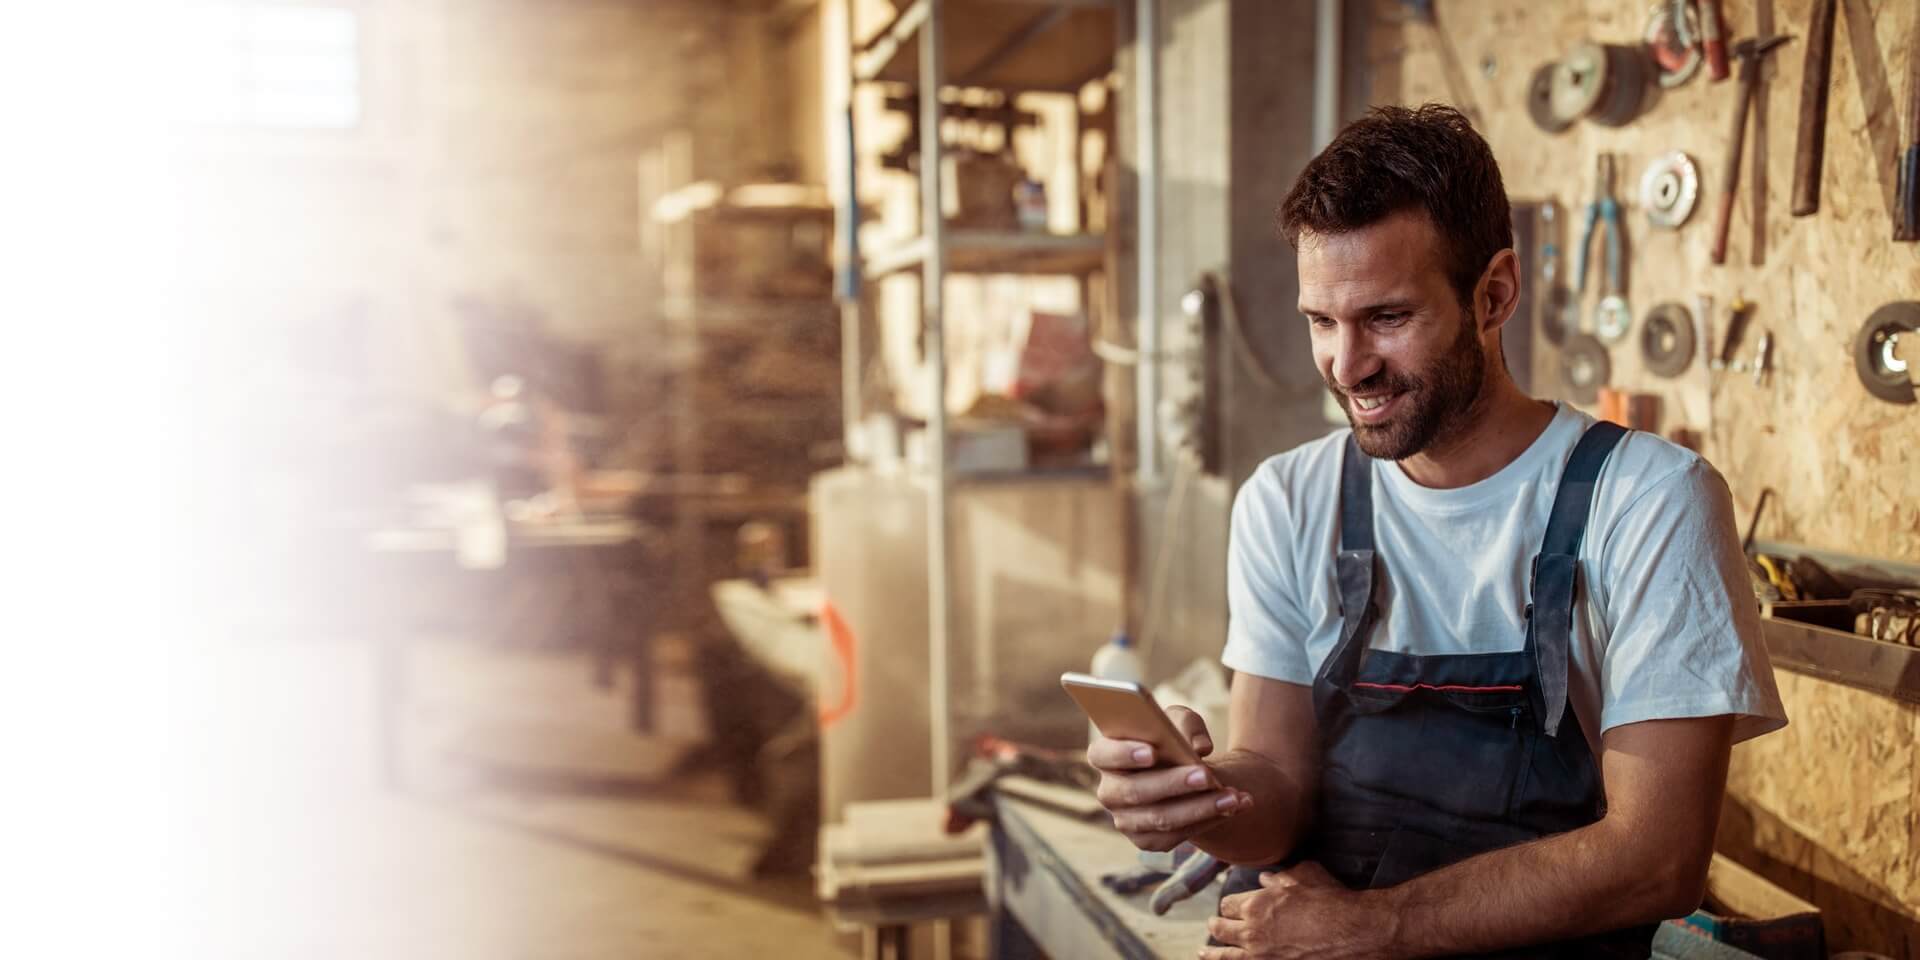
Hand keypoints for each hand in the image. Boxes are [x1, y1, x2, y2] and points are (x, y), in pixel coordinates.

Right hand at [1086, 705, 1252, 850]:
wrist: (1181, 774)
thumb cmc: (1172, 741)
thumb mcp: (1178, 722)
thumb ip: (1186, 724)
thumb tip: (1198, 748)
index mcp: (1105, 756)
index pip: (1103, 755)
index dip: (1123, 754)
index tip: (1151, 752)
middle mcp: (1109, 791)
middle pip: (1135, 791)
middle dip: (1173, 784)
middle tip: (1207, 776)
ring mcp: (1125, 820)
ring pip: (1161, 818)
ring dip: (1200, 808)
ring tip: (1232, 796)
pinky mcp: (1146, 840)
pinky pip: (1176, 836)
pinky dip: (1208, 821)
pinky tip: (1233, 807)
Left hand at [1200, 862, 1393, 959]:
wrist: (1354, 933)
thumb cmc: (1333, 902)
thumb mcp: (1306, 876)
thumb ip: (1281, 877)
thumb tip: (1264, 878)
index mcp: (1256, 904)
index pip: (1228, 904)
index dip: (1231, 905)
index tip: (1232, 906)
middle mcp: (1252, 931)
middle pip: (1220, 928)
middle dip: (1218, 925)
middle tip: (1215, 925)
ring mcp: (1260, 956)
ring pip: (1224, 955)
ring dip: (1212, 952)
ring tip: (1204, 952)